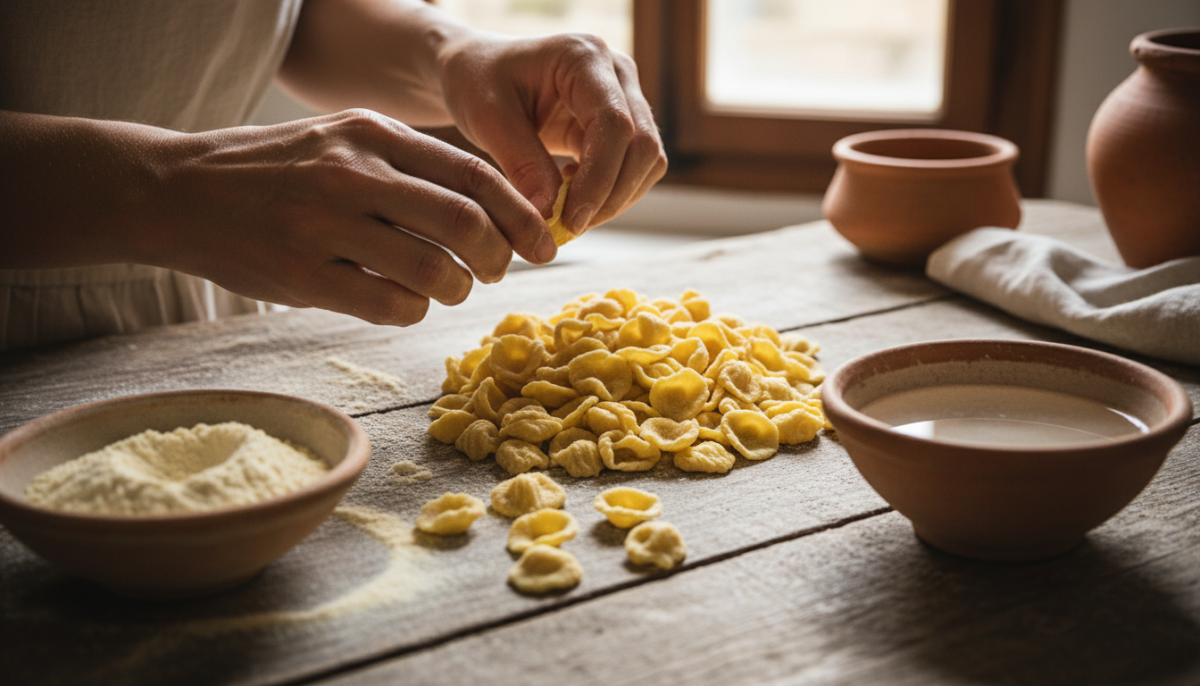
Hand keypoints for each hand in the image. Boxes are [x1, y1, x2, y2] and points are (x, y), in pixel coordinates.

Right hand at [151, 109, 556, 324]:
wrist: (177, 189)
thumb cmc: (277, 170)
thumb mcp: (343, 141)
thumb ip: (409, 166)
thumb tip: (493, 212)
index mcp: (373, 134)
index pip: (475, 175)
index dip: (521, 216)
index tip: (542, 245)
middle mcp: (353, 173)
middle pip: (465, 223)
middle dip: (498, 257)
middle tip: (496, 272)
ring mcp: (325, 225)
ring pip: (432, 271)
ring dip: (456, 290)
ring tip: (448, 289)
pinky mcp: (302, 274)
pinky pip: (390, 306)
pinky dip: (413, 311)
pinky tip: (404, 303)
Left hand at [438, 31, 667, 234]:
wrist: (480, 71)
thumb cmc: (477, 82)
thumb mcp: (488, 119)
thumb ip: (523, 164)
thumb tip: (550, 215)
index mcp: (584, 57)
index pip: (615, 124)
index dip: (599, 178)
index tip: (571, 220)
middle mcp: (616, 71)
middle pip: (642, 145)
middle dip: (611, 196)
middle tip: (569, 228)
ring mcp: (626, 95)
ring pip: (648, 161)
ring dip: (615, 199)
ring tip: (568, 211)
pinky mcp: (624, 122)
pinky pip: (636, 167)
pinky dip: (611, 192)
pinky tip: (573, 192)